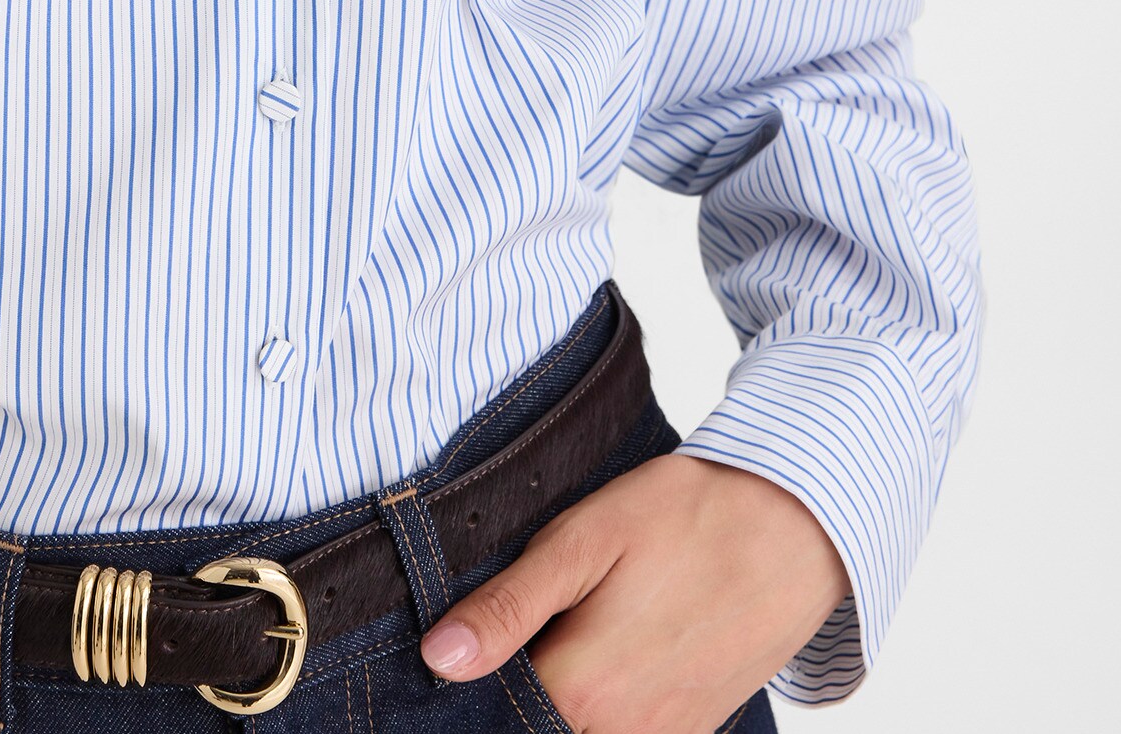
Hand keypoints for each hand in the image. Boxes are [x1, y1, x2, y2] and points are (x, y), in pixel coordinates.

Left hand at [417, 453, 850, 733]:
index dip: (468, 683)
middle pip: (540, 728)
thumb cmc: (685, 518)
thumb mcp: (583, 540)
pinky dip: (601, 713)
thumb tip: (438, 660)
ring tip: (565, 636)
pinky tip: (602, 658)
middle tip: (520, 631)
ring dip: (561, 704)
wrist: (793, 527)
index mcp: (583, 690)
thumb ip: (508, 607)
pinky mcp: (693, 733)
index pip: (492, 715)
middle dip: (512, 700)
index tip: (457, 652)